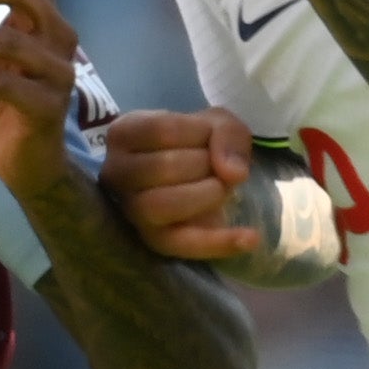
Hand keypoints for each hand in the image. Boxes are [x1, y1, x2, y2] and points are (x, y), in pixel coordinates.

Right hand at [101, 107, 267, 259]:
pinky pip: (182, 245)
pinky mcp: (154, 240)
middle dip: (204, 165)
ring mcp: (131, 210)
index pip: (160, 129)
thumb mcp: (217, 123)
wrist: (201, 176)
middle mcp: (116, 173)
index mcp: (123, 134)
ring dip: (206, 195)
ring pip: (159, 205)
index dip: (197, 132)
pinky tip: (251, 238)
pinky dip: (221, 243)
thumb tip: (232, 173)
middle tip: (216, 166)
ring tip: (222, 189)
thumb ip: (227, 134)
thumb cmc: (197, 143)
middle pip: (161, 168)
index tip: (210, 136)